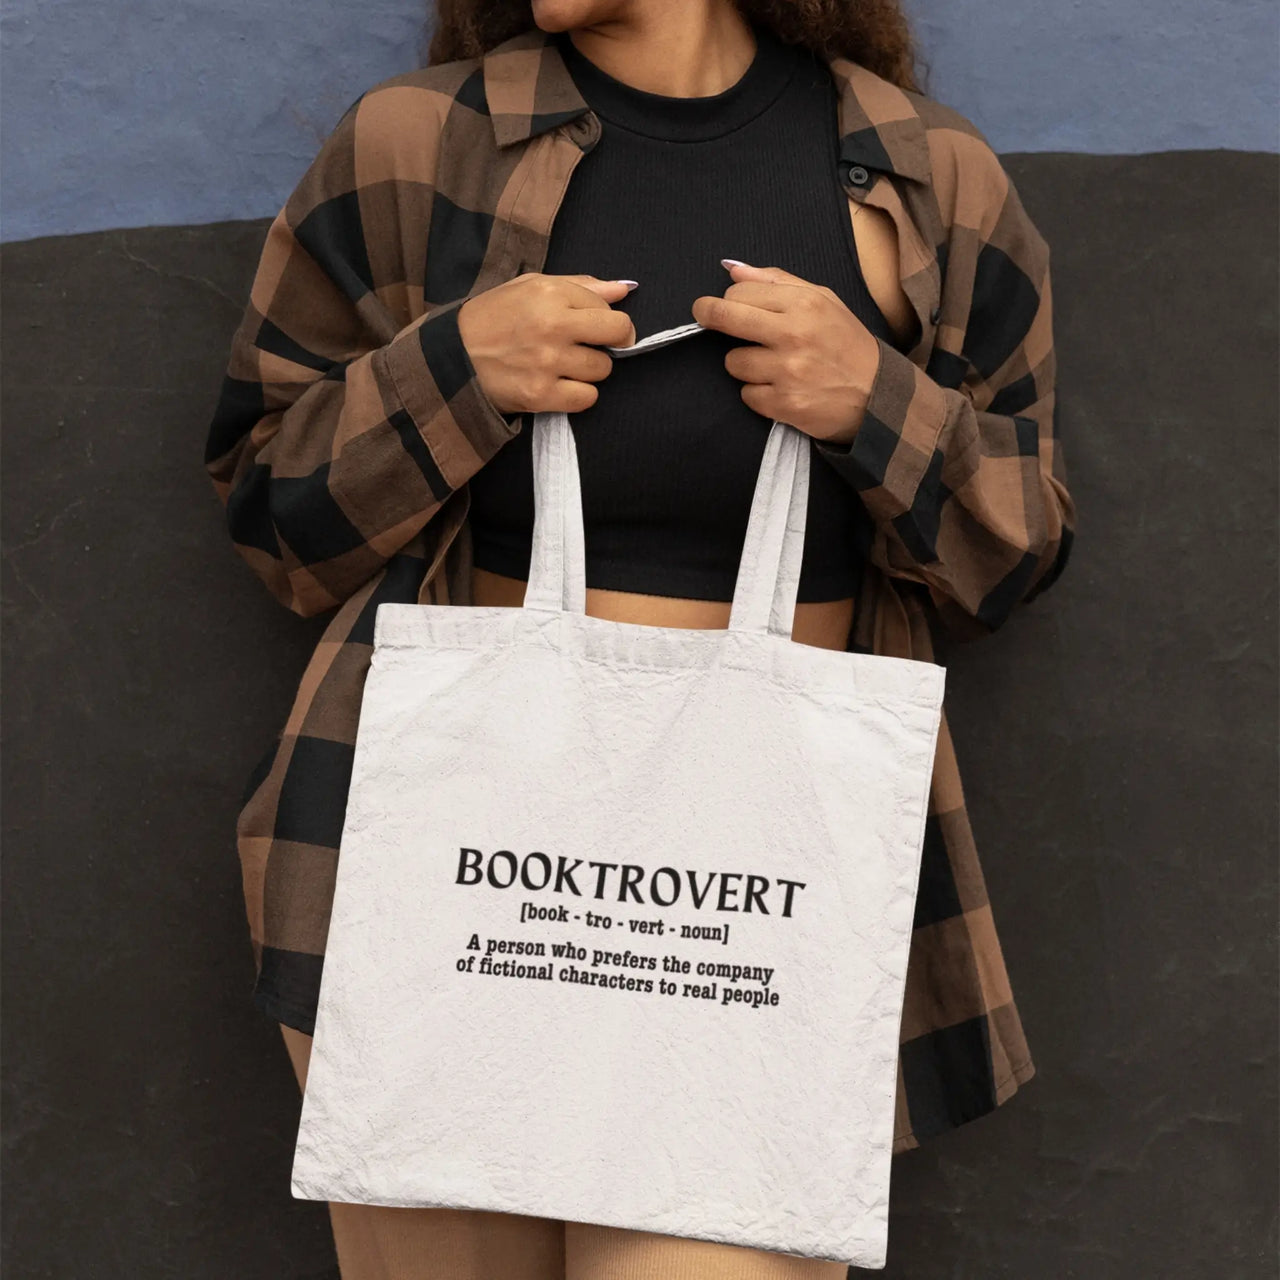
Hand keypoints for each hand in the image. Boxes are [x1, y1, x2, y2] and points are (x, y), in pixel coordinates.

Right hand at [458, 273, 637, 416]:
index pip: (608, 307)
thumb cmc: (493, 317)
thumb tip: (625, 289)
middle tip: (594, 347)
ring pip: (602, 370)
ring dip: (589, 370)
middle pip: (618, 335)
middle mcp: (552, 326)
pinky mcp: (540, 395)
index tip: (589, 326)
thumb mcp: (530, 287)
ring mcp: (547, 363)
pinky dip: (579, 395)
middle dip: (613, 342)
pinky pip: (587, 399)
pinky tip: (560, 386)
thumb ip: (580, 285)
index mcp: (550, 294)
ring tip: (563, 365)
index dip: (603, 317)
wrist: (451, 356)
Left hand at [690, 261, 881, 445]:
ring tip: (770, 365)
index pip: (740, 292)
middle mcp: (794, 335)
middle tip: (703, 315)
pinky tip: (779, 389)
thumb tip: (732, 269)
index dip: (730, 298)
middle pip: (726, 318)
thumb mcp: (823, 300)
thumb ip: (777, 281)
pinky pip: (746, 395)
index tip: (729, 304)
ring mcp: (787, 372)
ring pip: (733, 362)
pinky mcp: (784, 405)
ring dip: (744, 364)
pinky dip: (757, 393)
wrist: (877, 396)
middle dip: (708, 315)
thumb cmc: (846, 344)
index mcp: (804, 304)